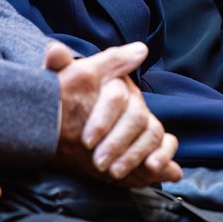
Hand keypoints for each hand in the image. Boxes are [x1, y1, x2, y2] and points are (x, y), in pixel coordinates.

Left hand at [47, 42, 180, 185]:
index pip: (116, 94)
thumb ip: (58, 68)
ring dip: (135, 153)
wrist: (73, 136)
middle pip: (136, 115)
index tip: (86, 141)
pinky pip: (168, 144)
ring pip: (152, 132)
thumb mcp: (61, 89)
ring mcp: (147, 120)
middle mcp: (134, 99)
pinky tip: (150, 167)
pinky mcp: (156, 141)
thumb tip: (54, 49)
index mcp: (114, 84)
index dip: (102, 118)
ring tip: (114, 172)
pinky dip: (163, 155)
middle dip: (117, 142)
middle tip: (98, 163)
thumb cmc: (68, 107)